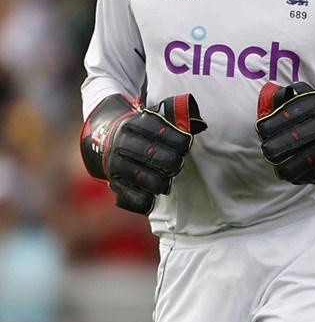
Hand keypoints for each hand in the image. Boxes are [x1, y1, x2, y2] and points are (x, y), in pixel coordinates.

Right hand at [81, 93, 206, 214]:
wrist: (108, 141)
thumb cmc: (145, 133)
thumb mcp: (156, 120)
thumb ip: (178, 120)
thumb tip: (199, 125)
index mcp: (134, 124)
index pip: (159, 130)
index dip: (178, 139)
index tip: (187, 144)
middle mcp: (122, 142)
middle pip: (151, 154)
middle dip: (171, 162)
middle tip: (177, 164)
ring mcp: (116, 164)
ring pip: (142, 177)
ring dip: (161, 183)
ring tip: (167, 181)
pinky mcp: (114, 183)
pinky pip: (131, 198)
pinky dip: (145, 201)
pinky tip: (153, 197)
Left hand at [256, 67, 314, 185]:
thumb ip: (292, 96)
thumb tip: (269, 95)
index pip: (285, 118)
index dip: (267, 127)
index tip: (263, 130)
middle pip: (288, 144)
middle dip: (271, 150)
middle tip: (268, 151)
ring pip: (297, 166)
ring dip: (283, 169)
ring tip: (280, 167)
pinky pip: (314, 178)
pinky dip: (303, 176)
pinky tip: (300, 171)